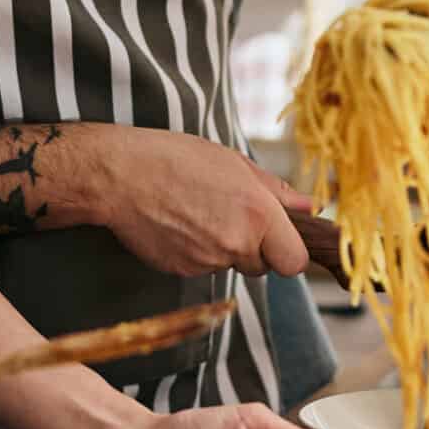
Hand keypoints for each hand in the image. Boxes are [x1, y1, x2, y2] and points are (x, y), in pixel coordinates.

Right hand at [86, 124, 315, 277]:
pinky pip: (202, 268)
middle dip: (254, 249)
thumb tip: (308, 206)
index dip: (288, 252)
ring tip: (197, 212)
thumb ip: (275, 190)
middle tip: (229, 216)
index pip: (295, 262)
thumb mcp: (233, 162)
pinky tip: (179, 224)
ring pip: (230, 265)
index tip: (279, 239)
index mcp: (257, 213)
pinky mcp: (182, 271)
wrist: (120, 175)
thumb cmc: (175, 158)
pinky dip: (196, 252)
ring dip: (223, 248)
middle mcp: (236, 243)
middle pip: (263, 267)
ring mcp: (207, 261)